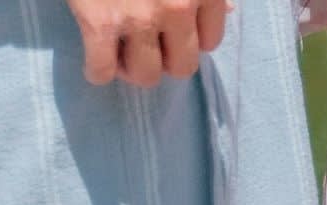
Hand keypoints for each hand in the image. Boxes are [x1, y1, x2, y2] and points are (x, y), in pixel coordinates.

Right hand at [69, 0, 228, 86]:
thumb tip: (229, 9)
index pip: (210, 42)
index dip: (190, 40)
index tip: (173, 31)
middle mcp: (178, 7)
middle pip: (182, 67)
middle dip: (165, 60)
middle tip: (148, 45)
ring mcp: (139, 18)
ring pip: (145, 75)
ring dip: (133, 68)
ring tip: (122, 51)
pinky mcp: (99, 23)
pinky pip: (101, 70)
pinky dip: (98, 71)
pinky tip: (97, 61)